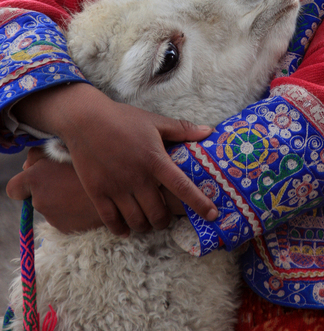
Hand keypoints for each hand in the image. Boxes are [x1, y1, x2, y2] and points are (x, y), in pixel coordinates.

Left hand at [7, 147, 103, 232]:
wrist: (117, 194)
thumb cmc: (92, 164)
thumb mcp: (66, 149)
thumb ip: (41, 154)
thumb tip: (27, 165)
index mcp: (36, 178)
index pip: (14, 188)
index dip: (23, 184)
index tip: (37, 178)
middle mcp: (39, 200)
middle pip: (35, 194)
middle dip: (47, 187)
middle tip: (67, 178)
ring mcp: (52, 217)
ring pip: (50, 205)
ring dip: (61, 197)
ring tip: (82, 188)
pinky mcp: (65, 229)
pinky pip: (63, 216)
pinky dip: (72, 210)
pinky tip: (87, 200)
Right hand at [14, 84, 216, 236]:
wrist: (86, 120)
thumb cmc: (124, 119)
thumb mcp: (155, 122)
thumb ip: (182, 130)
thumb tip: (209, 131)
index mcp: (155, 160)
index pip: (182, 187)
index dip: (199, 203)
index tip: (213, 214)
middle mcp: (138, 178)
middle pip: (158, 213)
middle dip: (166, 220)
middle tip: (166, 217)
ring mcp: (117, 187)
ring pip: (137, 221)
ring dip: (147, 225)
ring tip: (149, 221)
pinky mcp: (98, 192)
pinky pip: (112, 221)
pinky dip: (122, 229)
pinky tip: (127, 228)